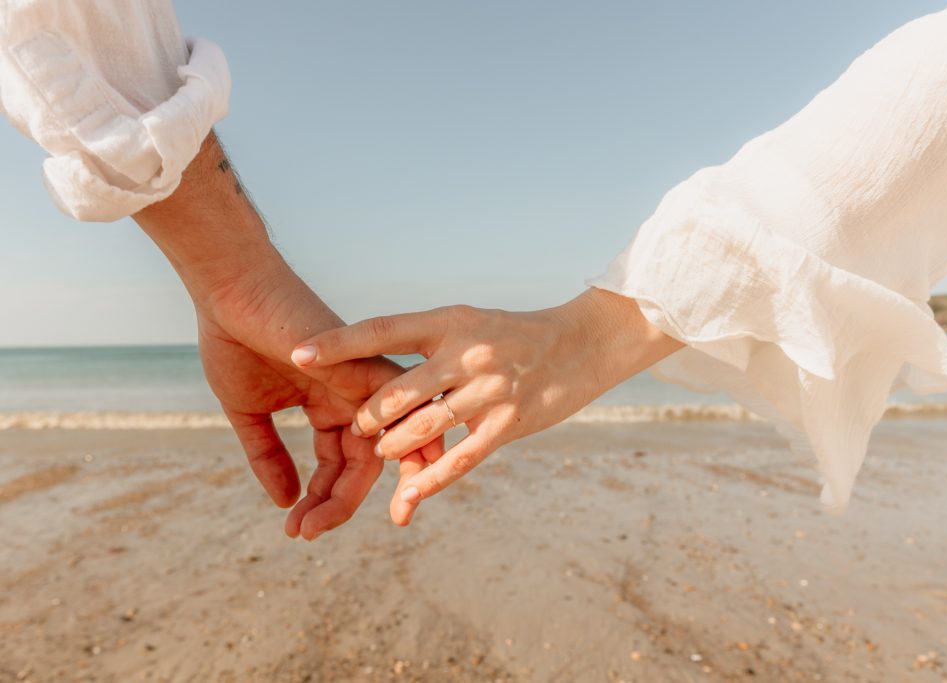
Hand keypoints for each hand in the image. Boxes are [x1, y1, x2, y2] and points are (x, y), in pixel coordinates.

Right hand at [194, 270, 440, 538]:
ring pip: (383, 446)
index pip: (340, 465)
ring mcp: (363, 384)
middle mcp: (354, 398)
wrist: (231, 293)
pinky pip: (391, 415)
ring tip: (318, 524)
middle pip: (364, 463)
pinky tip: (353, 489)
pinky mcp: (364, 368)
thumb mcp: (250, 414)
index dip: (321, 501)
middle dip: (340, 505)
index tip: (297, 531)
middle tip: (308, 535)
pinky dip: (384, 453)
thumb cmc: (236, 342)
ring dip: (353, 492)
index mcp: (330, 407)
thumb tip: (284, 503)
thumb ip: (268, 456)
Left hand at [292, 288, 682, 523]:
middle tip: (353, 430)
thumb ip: (428, 344)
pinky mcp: (509, 423)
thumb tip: (373, 363)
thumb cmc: (516, 335)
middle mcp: (466, 353)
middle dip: (368, 416)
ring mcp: (489, 389)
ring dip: (394, 446)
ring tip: (381, 453)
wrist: (583, 345)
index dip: (338, 344)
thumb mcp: (470, 324)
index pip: (381, 330)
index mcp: (449, 322)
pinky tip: (409, 496)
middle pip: (397, 390)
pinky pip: (461, 459)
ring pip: (423, 427)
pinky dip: (431, 479)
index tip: (297, 352)